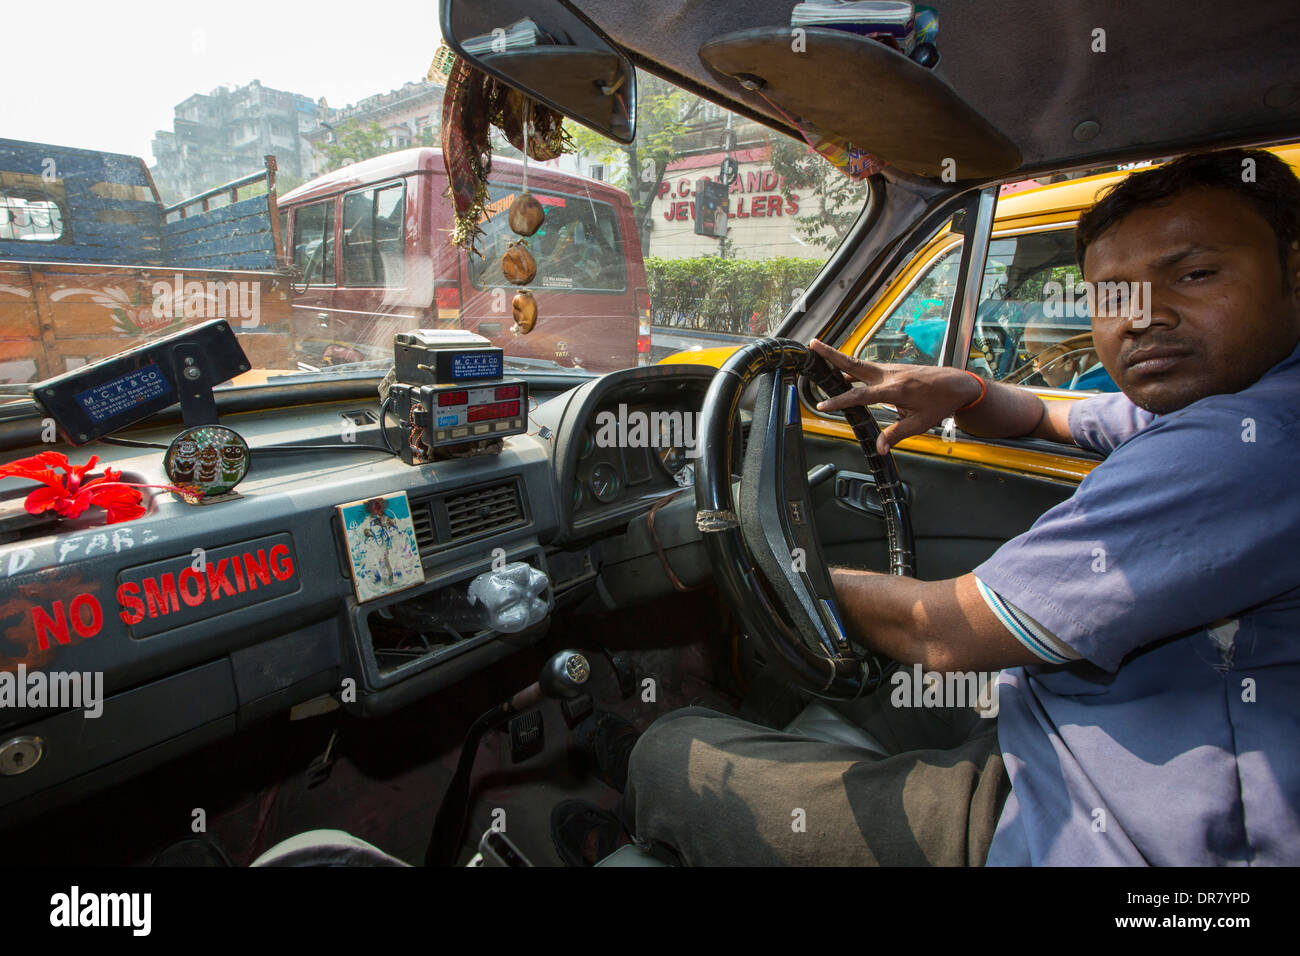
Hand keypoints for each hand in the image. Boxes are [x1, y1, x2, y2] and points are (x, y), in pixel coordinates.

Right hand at [808, 338, 984, 454]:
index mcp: (895, 390)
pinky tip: (845, 374)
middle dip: (832, 355)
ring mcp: (891, 370)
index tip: (824, 404)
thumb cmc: (941, 403)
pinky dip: (853, 368)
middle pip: (854, 364)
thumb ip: (896, 434)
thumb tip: (880, 448)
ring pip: (859, 363)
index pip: (861, 395)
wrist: (958, 384)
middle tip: (813, 345)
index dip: (840, 400)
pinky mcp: (893, 369)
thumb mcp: (919, 424)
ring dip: (839, 359)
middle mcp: (890, 375)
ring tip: (819, 354)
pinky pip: (868, 367)